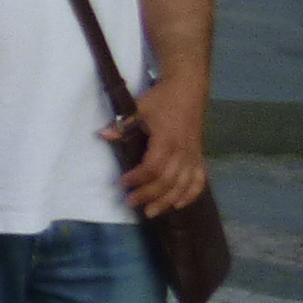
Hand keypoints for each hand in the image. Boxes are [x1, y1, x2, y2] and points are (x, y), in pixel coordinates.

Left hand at [109, 82, 209, 215]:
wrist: (188, 90)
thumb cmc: (162, 99)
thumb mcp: (139, 107)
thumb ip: (123, 124)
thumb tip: (103, 135)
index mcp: (167, 140)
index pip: (153, 167)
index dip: (138, 178)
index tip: (122, 183)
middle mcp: (183, 152)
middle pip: (167, 181)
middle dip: (149, 195)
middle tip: (131, 203)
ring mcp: (193, 156)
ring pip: (183, 185)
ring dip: (167, 201)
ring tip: (152, 212)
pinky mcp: (199, 156)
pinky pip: (199, 180)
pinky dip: (191, 194)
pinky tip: (179, 205)